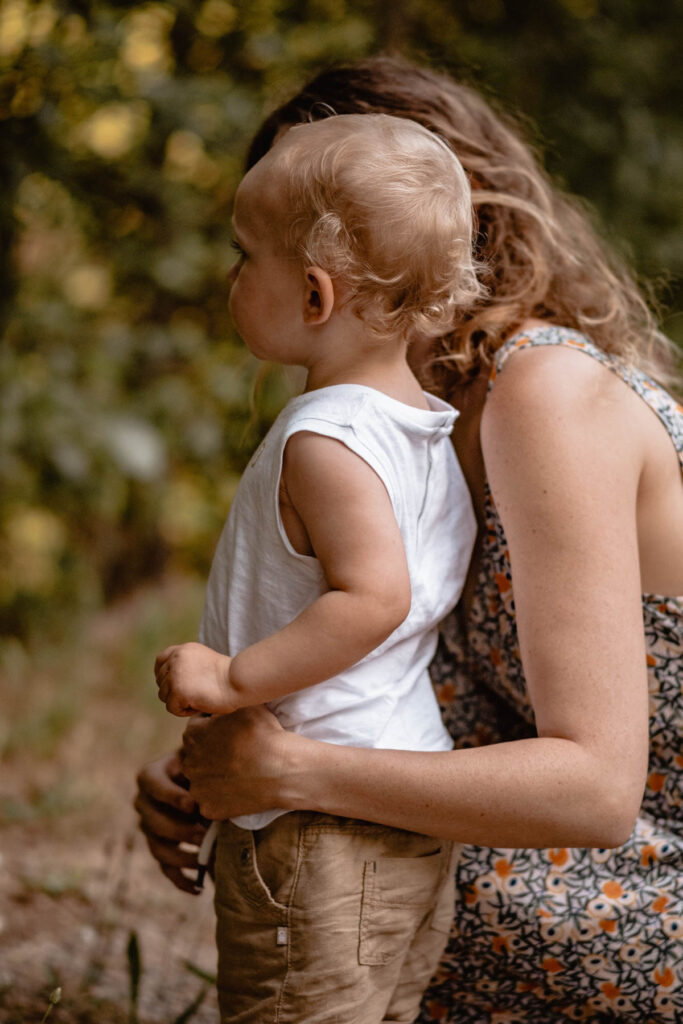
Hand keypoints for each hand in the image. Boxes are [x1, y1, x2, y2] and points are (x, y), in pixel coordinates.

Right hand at [134, 751, 208, 893]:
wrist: (205, 776)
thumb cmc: (204, 762)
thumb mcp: (201, 758)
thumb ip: (203, 764)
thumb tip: (217, 777)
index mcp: (150, 776)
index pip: (153, 785)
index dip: (171, 796)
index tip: (194, 804)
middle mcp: (144, 803)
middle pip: (153, 822)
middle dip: (180, 830)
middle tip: (205, 834)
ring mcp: (149, 828)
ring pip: (158, 848)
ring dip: (182, 857)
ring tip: (207, 858)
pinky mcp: (160, 848)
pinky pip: (166, 869)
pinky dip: (182, 881)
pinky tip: (199, 888)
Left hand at [154, 642, 234, 715]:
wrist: (239, 681)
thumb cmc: (228, 677)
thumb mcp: (204, 663)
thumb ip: (187, 666)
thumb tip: (171, 683)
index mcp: (183, 650)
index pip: (160, 661)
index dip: (162, 675)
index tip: (172, 686)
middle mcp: (176, 659)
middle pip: (161, 681)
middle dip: (174, 692)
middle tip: (195, 695)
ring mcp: (175, 674)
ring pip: (164, 696)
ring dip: (180, 702)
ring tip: (199, 700)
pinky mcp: (178, 690)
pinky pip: (171, 708)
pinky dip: (184, 711)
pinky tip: (199, 706)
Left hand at [180, 707, 290, 819]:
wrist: (282, 770)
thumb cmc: (264, 735)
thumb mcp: (242, 706)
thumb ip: (221, 705)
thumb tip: (215, 705)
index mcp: (192, 734)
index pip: (198, 727)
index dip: (216, 727)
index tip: (232, 732)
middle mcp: (188, 762)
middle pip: (197, 754)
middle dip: (212, 752)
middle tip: (236, 752)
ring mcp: (197, 788)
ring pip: (202, 779)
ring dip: (215, 775)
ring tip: (239, 772)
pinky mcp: (208, 808)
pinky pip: (211, 801)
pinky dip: (222, 797)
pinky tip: (239, 789)